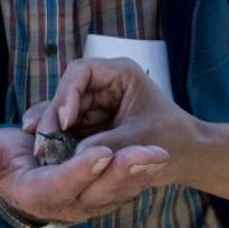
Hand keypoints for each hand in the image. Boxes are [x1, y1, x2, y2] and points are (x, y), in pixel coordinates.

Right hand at [0, 124, 169, 223]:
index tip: (101, 151)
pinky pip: (128, 183)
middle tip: (150, 152)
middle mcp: (69, 202)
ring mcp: (90, 200)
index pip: (63, 183)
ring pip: (120, 188)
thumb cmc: (5, 161)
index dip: (81, 169)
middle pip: (100, 188)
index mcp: (39, 193)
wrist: (25, 174)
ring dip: (142, 172)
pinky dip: (145, 171)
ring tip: (161, 153)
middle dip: (125, 171)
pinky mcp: (106, 192)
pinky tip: (161, 154)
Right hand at [36, 57, 198, 180]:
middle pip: (68, 92)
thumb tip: (74, 155)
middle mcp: (105, 84)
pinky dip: (59, 139)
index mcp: (121, 73)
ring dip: (52, 129)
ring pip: (65, 110)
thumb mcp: (141, 141)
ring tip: (40, 151)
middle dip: (54, 116)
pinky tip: (45, 153)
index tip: (63, 121)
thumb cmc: (173, 139)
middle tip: (42, 143)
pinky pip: (69, 127)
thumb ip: (108, 144)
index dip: (66, 94)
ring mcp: (97, 103)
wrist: (188, 153)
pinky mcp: (93, 122)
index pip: (81, 72)